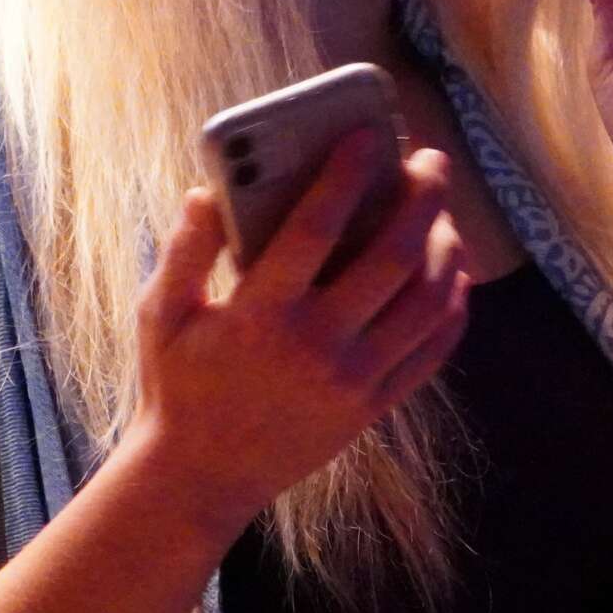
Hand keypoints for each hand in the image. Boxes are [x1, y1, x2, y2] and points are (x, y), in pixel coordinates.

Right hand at [121, 127, 469, 535]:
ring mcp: (352, 381)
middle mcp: (315, 346)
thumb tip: (207, 192)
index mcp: (260, 314)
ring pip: (426, 301)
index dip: (348, 174)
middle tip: (430, 161)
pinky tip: (452, 275)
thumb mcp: (160, 315)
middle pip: (393, 256)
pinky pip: (432, 351)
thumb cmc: (177, 386)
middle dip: (421, 198)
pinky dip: (453, 307)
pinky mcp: (372, 408)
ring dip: (446, 247)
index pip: (316, 227)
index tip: (369, 134)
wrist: (200, 478)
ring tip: (444, 213)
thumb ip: (183, 251)